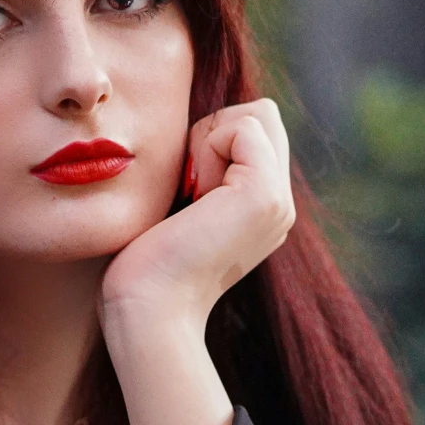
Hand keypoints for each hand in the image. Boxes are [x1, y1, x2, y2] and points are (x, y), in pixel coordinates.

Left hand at [96, 101, 294, 424]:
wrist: (147, 309)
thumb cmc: (144, 263)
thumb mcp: (179, 206)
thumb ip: (200, 173)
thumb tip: (195, 132)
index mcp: (262, 208)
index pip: (255, 128)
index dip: (213, 138)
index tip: (185, 190)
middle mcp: (281, 205)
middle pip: (263, 114)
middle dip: (216, 130)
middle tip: (189, 184)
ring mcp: (279, 201)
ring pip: (257, 114)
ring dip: (211, 139)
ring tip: (192, 194)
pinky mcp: (265, 195)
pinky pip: (244, 126)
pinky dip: (209, 145)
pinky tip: (195, 196)